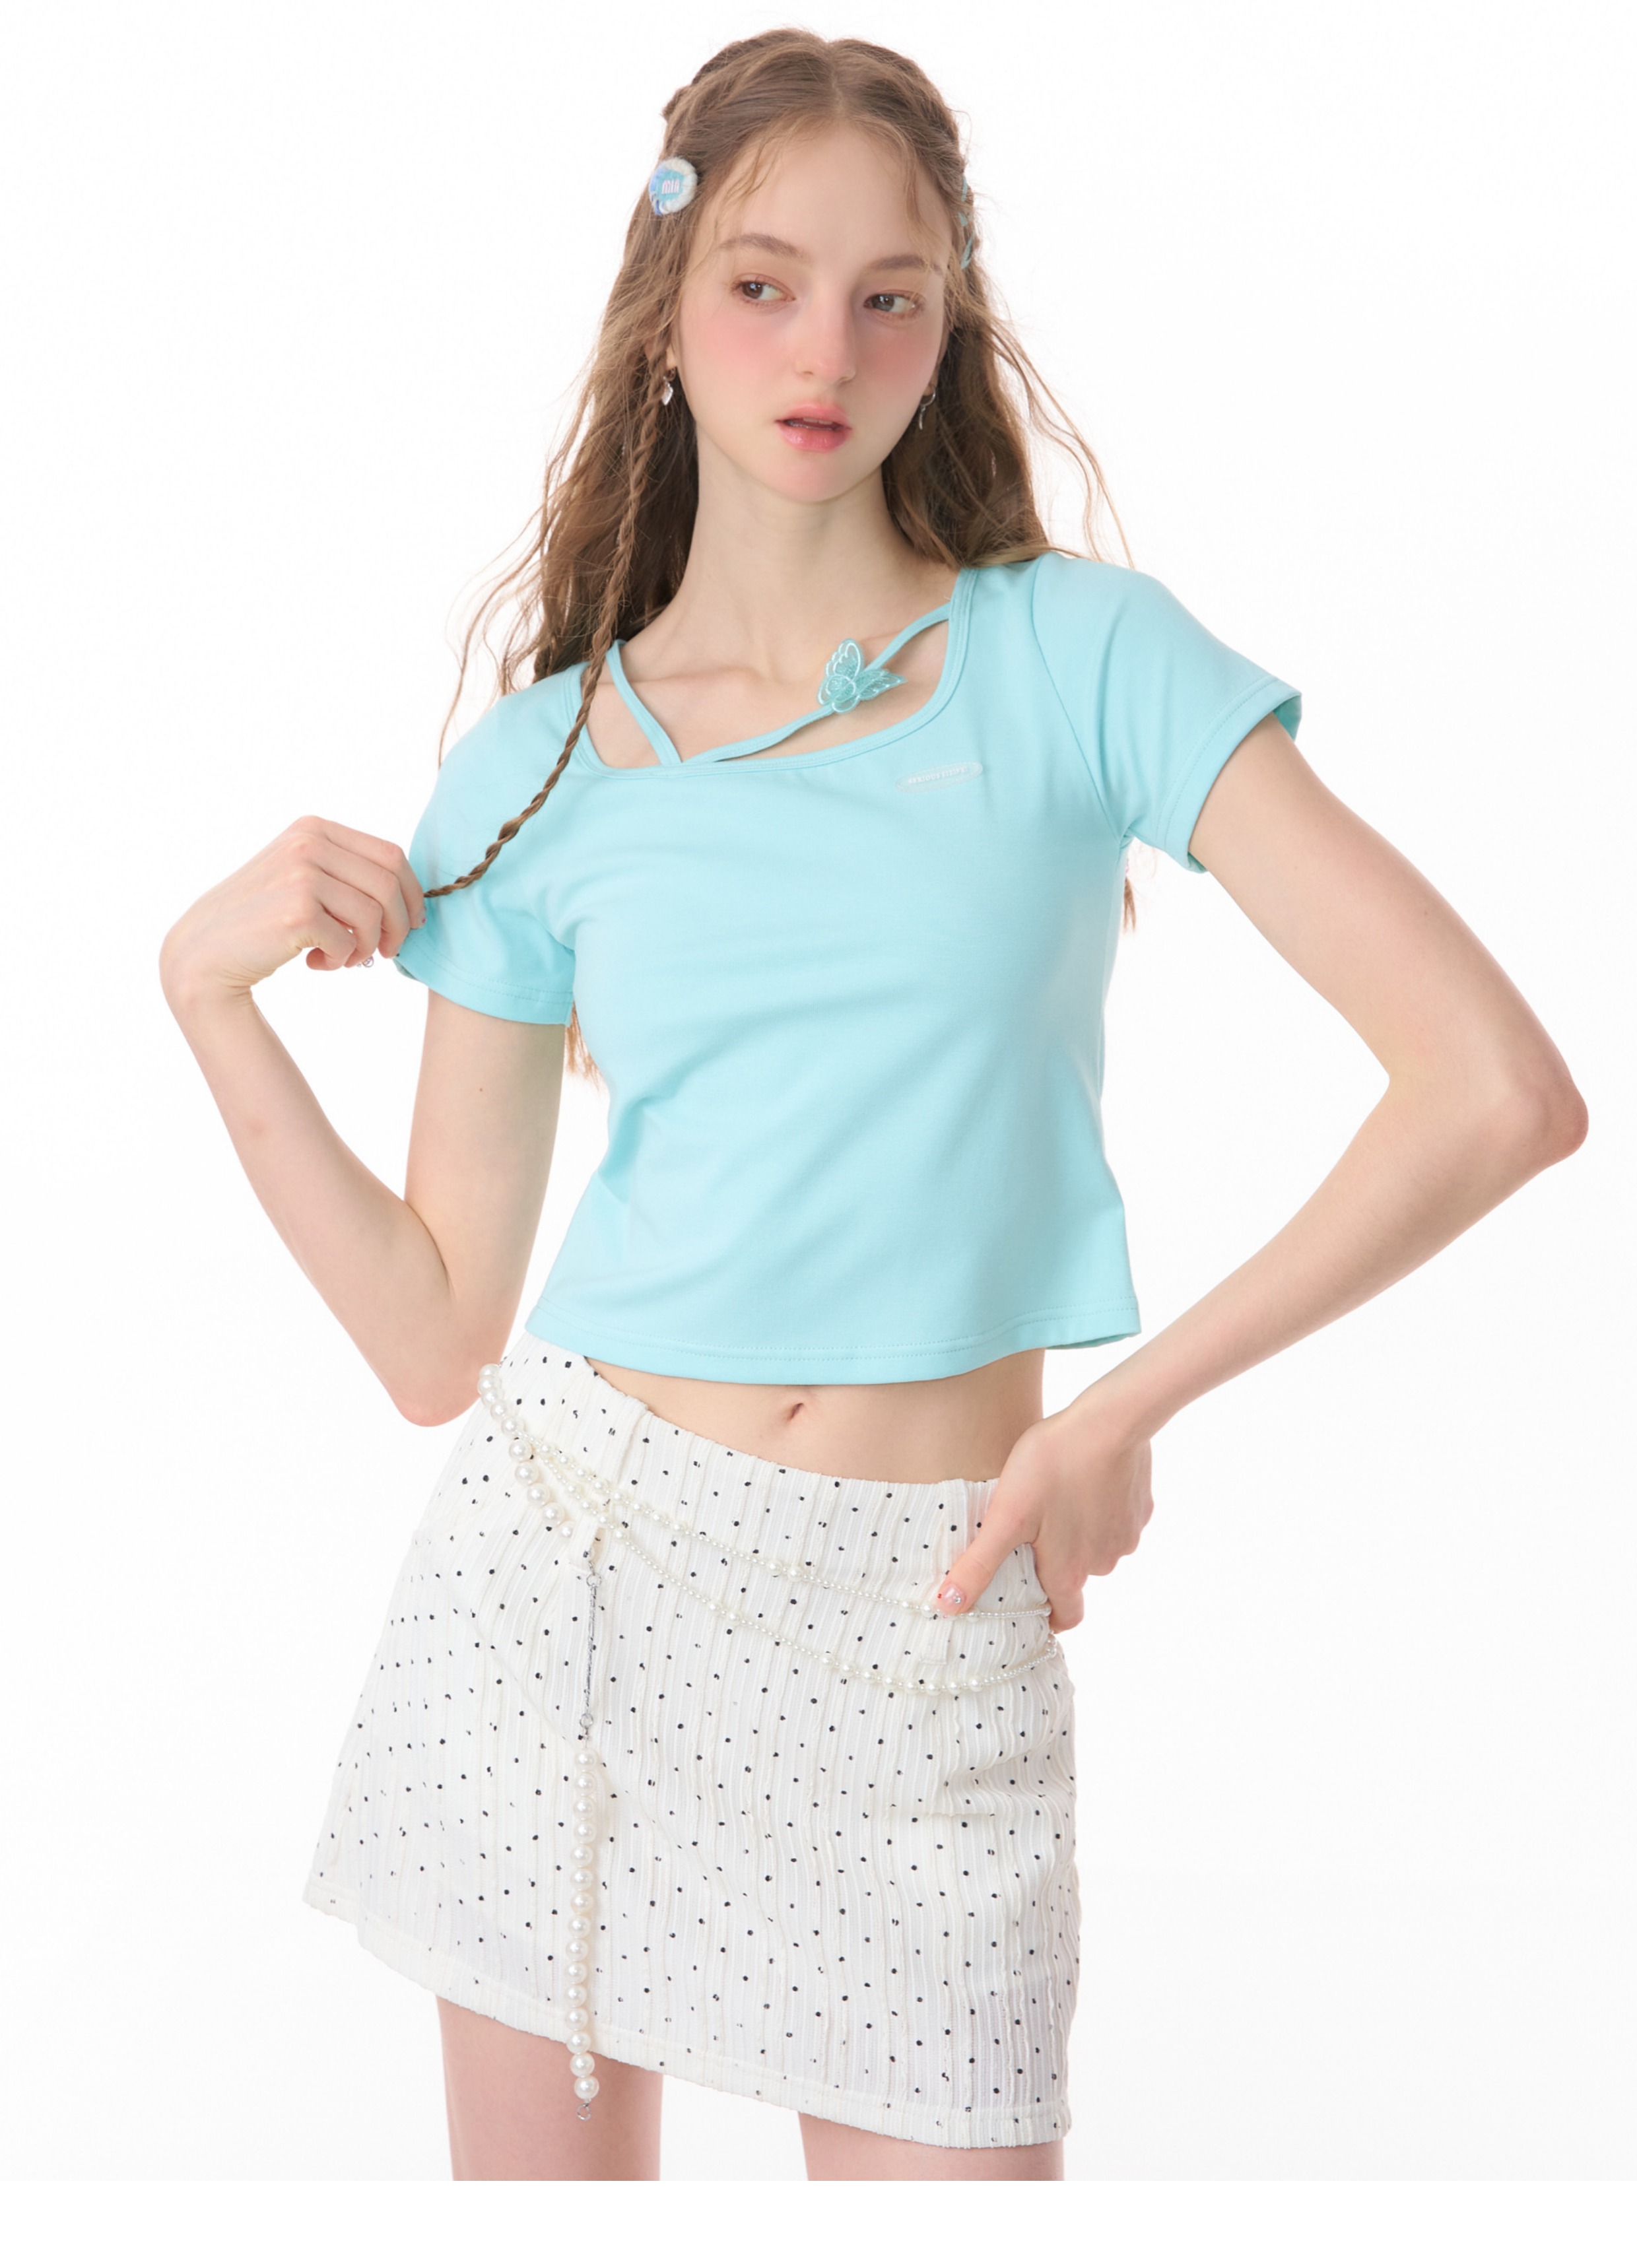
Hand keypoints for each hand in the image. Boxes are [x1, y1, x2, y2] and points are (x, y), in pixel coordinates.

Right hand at [160, 815, 425, 1010]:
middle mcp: (308, 843)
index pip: (390, 854)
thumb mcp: (301, 875)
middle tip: (387, 952)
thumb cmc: (261, 918)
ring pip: (374, 915)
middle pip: (389, 884)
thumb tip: (409, 893)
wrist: (206, 950)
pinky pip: (349, 942)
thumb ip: (344, 871)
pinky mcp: (298, 912)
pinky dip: (341, 961)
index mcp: (314, 829)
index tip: (412, 922)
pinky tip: (316, 963)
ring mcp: (302, 875)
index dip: (412, 893)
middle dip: (398, 925)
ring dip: (367, 947)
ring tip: (343, 958)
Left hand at [933, 1392, 1153, 1632]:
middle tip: (1029, 1534)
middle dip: (1055, 1564)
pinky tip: (1081, 1482)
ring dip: (1077, 1535)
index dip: (1047, 1616)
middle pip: (1076, 1578)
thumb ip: (978, 1564)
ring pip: (1097, 1548)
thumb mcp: (1005, 1515)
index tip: (1029, 1604)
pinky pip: (1116, 1520)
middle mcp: (1104, 1563)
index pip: (1066, 1617)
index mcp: (1070, 1572)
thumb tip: (948, 1605)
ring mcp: (1127, 1536)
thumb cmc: (1053, 1465)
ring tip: (1053, 1501)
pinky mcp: (1140, 1508)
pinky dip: (1099, 1510)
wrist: (1111, 1422)